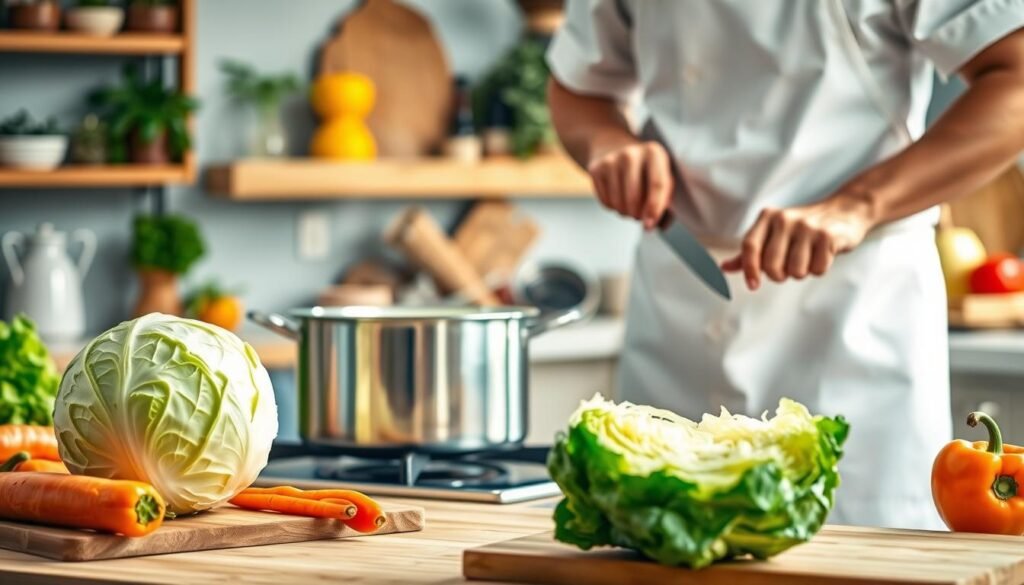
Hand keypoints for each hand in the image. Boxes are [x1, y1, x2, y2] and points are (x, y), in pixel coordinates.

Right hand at [587, 141, 673, 229]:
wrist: (615, 147)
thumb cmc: (645, 169)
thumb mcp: (662, 176)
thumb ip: (666, 201)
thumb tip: (657, 225)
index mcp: (654, 153)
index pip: (657, 184)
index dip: (654, 208)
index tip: (650, 224)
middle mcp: (631, 154)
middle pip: (634, 197)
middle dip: (637, 215)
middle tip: (640, 217)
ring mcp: (611, 160)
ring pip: (618, 202)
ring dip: (625, 213)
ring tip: (630, 207)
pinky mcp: (596, 169)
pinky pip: (605, 201)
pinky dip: (613, 207)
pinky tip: (618, 198)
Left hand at [721, 194, 876, 290]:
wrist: (844, 210)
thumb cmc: (802, 228)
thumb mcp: (774, 233)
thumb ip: (750, 252)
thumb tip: (724, 268)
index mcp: (767, 217)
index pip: (749, 246)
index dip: (749, 269)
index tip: (753, 285)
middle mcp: (785, 219)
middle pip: (771, 265)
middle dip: (780, 275)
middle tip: (789, 266)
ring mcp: (807, 226)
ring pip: (795, 271)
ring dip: (802, 272)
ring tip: (808, 257)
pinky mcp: (827, 236)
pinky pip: (817, 269)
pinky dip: (820, 269)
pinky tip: (823, 255)